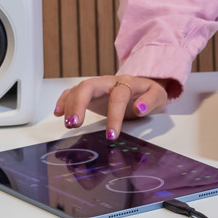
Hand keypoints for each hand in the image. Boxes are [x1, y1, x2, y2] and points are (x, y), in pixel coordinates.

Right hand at [53, 74, 168, 137]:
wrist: (144, 86)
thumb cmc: (149, 93)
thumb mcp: (159, 97)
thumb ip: (151, 101)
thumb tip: (140, 108)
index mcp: (128, 83)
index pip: (118, 96)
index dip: (114, 115)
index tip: (111, 134)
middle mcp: (109, 82)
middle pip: (90, 86)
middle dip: (80, 104)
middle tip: (75, 123)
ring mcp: (98, 86)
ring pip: (79, 89)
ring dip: (70, 105)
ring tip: (69, 123)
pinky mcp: (90, 93)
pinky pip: (73, 92)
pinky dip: (64, 100)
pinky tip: (58, 112)